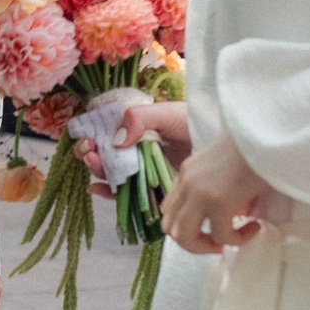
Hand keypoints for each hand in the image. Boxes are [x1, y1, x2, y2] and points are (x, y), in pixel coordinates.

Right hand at [74, 102, 194, 199]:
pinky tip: (97, 188)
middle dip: (91, 153)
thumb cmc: (195, 124)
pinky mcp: (150, 191)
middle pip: (104, 154)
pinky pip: (125, 195)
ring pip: (111, 174)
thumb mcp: (166, 113)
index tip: (88, 137)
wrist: (221, 147)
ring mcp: (142, 171)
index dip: (92, 135)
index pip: (105, 133)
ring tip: (95, 162)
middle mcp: (135, 151)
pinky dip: (108, 193)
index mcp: (136, 130)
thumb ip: (138, 118)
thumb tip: (115, 140)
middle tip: (90, 151)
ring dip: (97, 170)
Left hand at [160, 136, 299, 255]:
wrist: (269, 131)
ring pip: (184, 237)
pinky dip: (238, 239)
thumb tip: (236, 212)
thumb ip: (219, 185)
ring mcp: (200, 192)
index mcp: (187, 171)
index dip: (186, 226)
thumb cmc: (255, 144)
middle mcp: (187, 182)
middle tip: (218, 243)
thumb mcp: (226, 163)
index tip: (211, 228)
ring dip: (207, 246)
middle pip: (169, 227)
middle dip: (192, 242)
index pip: (169, 208)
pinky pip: (221, 236)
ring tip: (232, 239)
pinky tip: (255, 227)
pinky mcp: (219, 201)